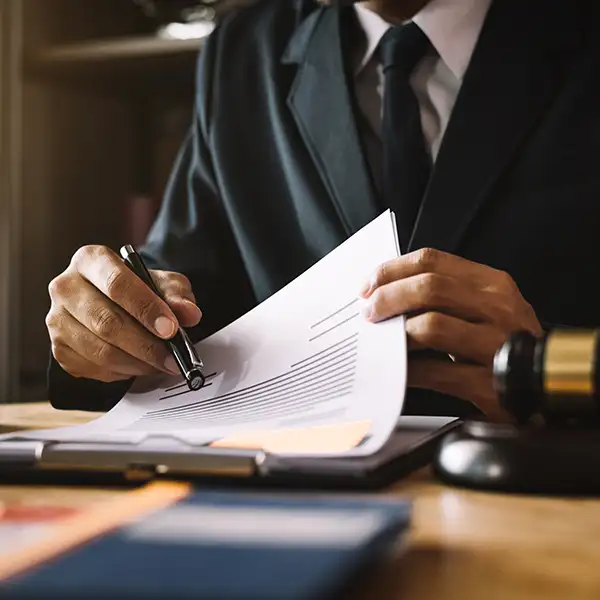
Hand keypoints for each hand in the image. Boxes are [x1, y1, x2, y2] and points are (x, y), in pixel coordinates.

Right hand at [46, 245, 201, 382]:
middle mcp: (66, 287)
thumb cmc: (138, 290)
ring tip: (162, 363)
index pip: (117, 284)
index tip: (170, 329)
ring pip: (101, 351)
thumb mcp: (164, 284)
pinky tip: (140, 365)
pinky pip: (94, 368)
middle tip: (173, 357)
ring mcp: (57, 319)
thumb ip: (178, 296)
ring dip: (138, 363)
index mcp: (91, 260)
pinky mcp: (59, 348)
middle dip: (147, 345)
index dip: (146, 309)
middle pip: (107, 322)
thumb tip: (189, 313)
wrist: (115, 305)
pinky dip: (123, 372)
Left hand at [359, 248, 541, 420]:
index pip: (433, 261)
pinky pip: (436, 371)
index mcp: (493, 284)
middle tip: (369, 311)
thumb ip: (444, 295)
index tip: (369, 285)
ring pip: (431, 326)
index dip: (392, 270)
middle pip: (429, 288)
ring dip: (396, 333)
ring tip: (381, 340)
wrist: (542, 386)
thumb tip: (386, 292)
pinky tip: (399, 369)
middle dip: (387, 298)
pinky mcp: (489, 383)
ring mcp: (496, 345)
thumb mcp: (483, 307)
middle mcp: (499, 309)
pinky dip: (409, 369)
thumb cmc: (501, 343)